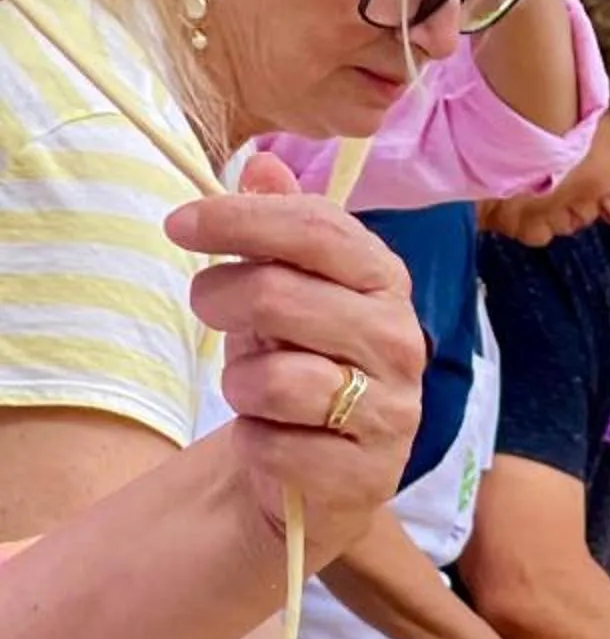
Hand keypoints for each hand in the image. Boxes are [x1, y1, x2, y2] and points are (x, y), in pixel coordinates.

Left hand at [170, 158, 424, 561]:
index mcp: (384, 282)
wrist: (324, 470)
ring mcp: (391, 411)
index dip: (238, 219)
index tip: (179, 224)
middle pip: (278, 295)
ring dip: (239, 384)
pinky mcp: (366, 473)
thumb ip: (279, 227)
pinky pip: (275, 445)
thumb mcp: (287, 287)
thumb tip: (263, 165)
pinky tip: (273, 438)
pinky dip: (253, 442)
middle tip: (208, 308)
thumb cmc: (302, 362)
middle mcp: (400, 340)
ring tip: (252, 390)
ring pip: (274, 379)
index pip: (315, 228)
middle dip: (219, 299)